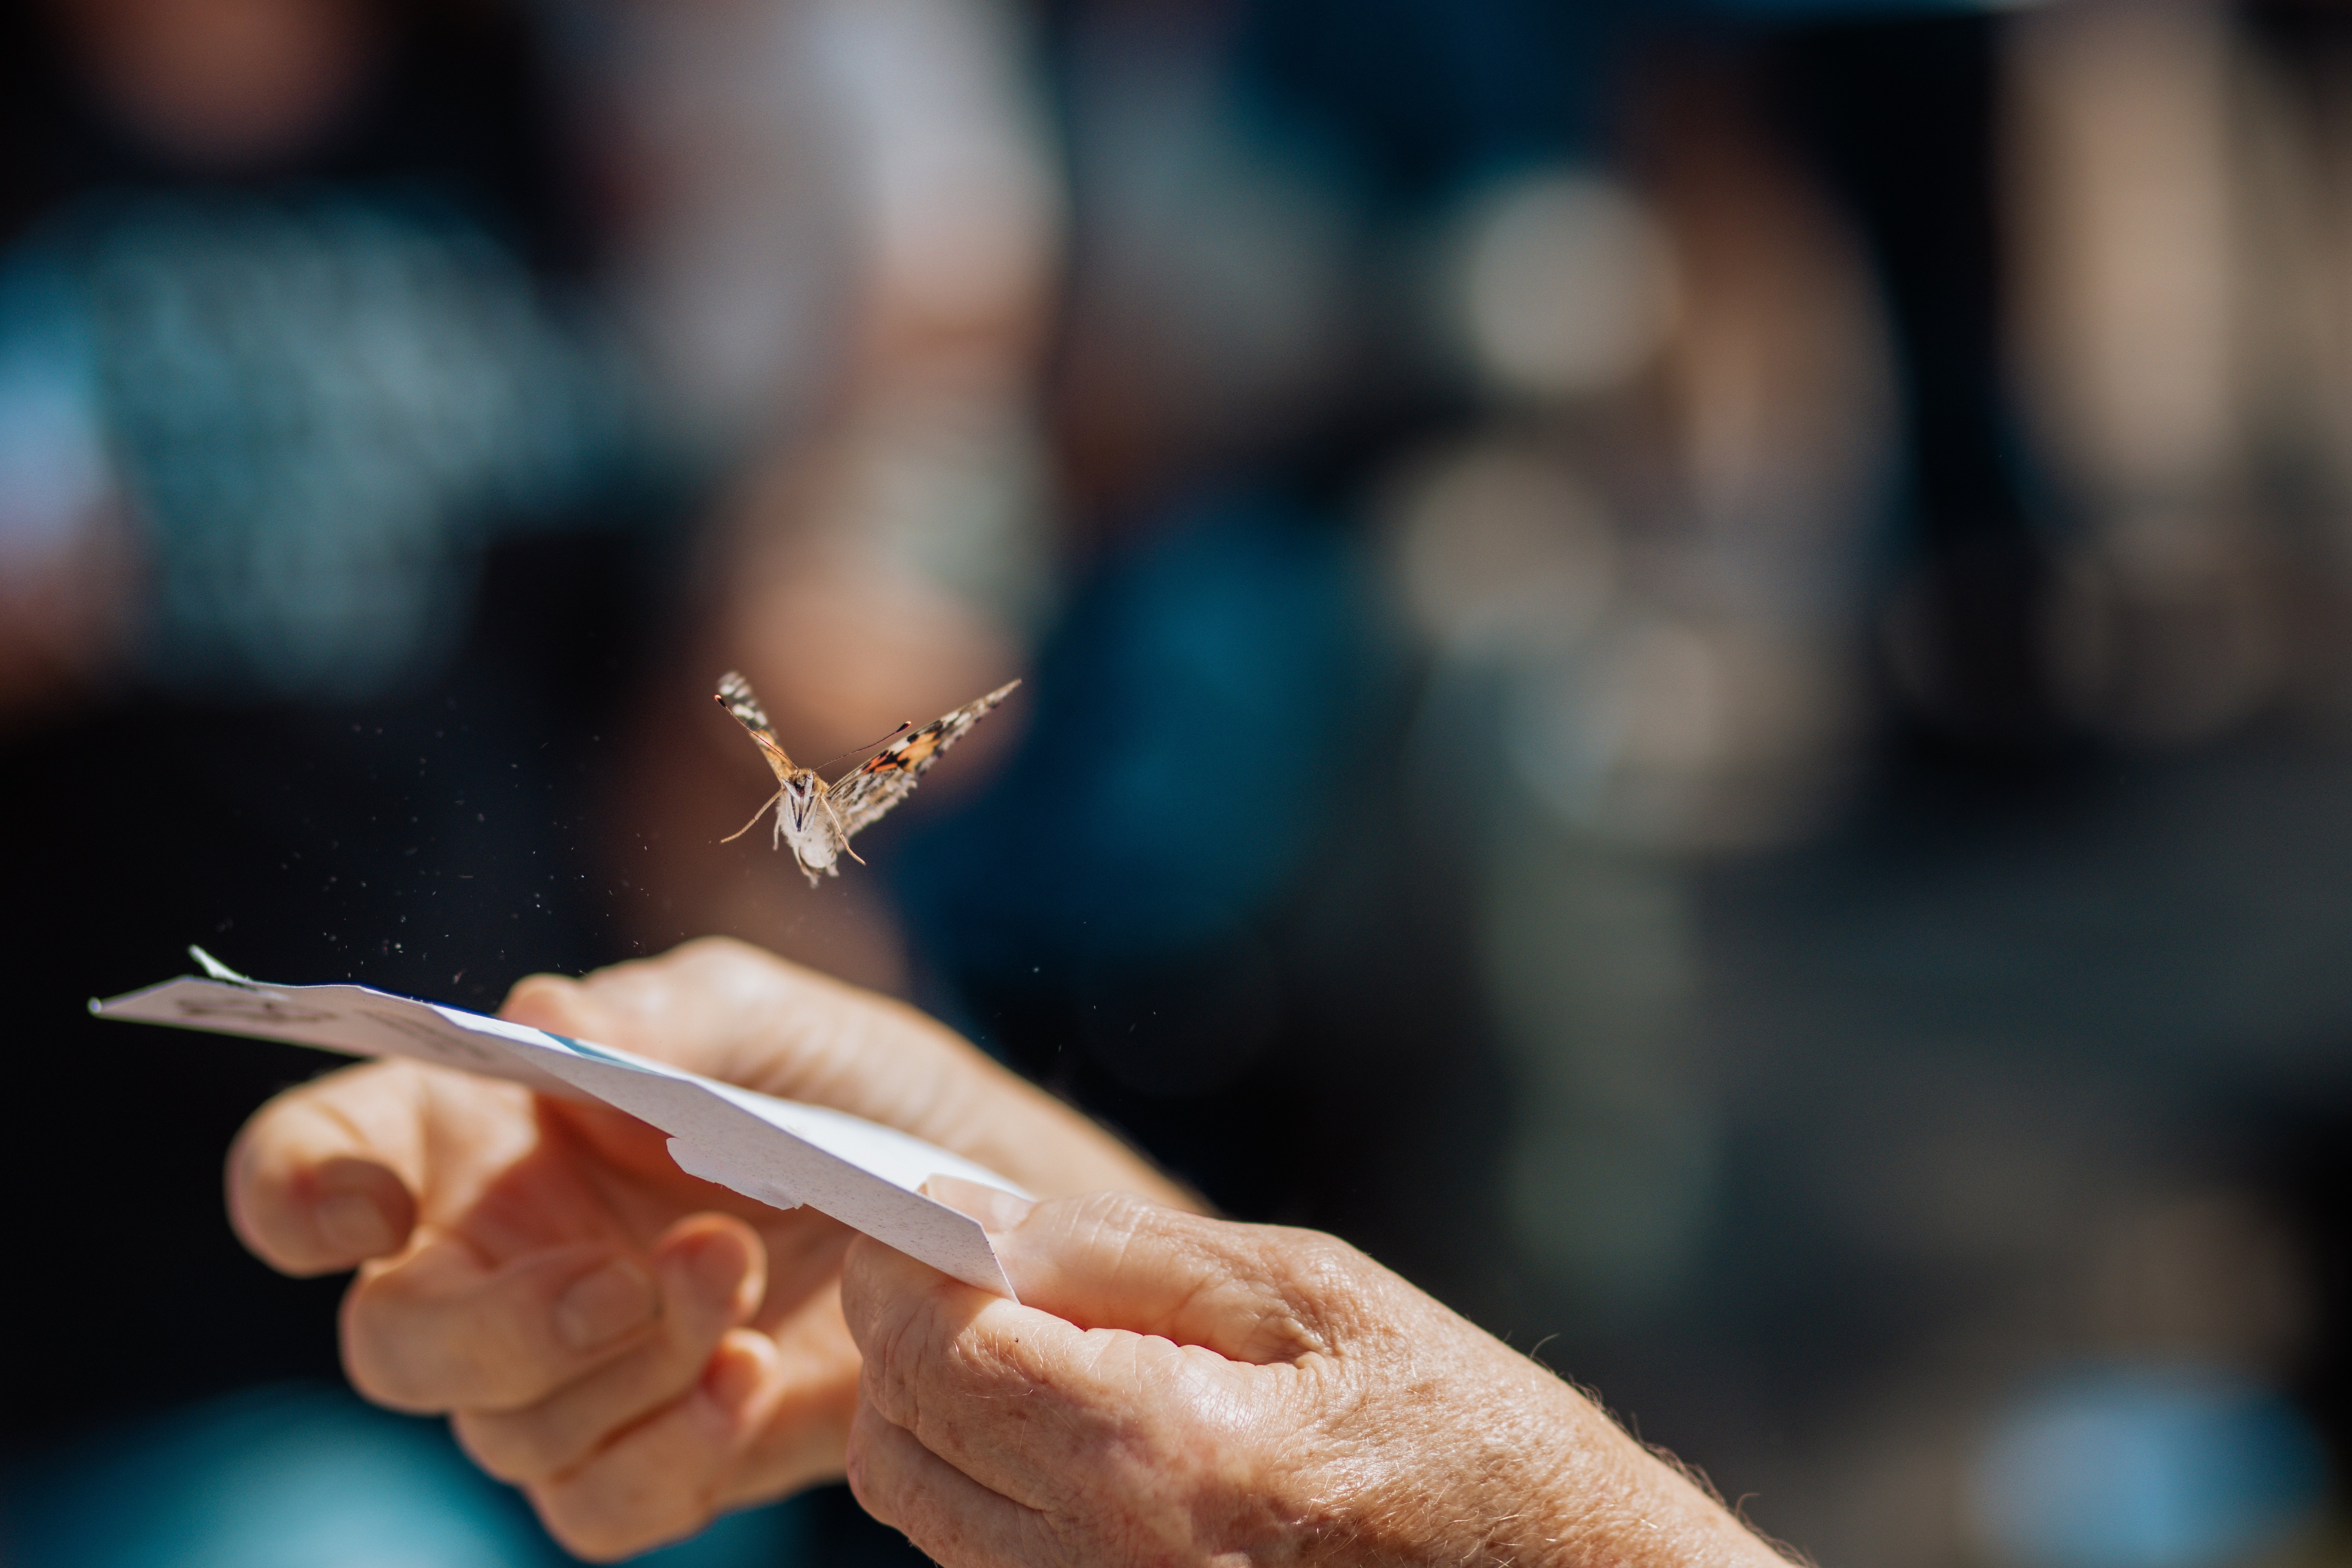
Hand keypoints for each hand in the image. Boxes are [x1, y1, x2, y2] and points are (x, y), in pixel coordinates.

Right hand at [226, 937, 1188, 1560]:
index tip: (369, 1207)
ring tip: (738, 1271)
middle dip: (496, 1324)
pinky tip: (750, 1375)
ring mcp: (574, 1369)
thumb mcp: (777, 1018)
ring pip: (499, 1431)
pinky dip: (665, 1450)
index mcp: (486, 1131)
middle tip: (634, 1271)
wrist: (989, 1211)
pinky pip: (593, 1504)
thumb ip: (666, 1018)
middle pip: (389, 1341)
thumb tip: (549, 1022)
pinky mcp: (659, 1449)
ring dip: (620, 1363)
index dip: (292, 1190)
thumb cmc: (859, 1091)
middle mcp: (501, 1257)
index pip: (313, 1163)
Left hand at [842, 1189, 1794, 1567]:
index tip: (917, 1214)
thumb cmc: (1461, 1435)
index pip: (933, 1353)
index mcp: (1156, 1459)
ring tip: (1040, 1342)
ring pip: (924, 1511)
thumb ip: (1126, 1251)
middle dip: (902, 1340)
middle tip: (973, 1269)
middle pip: (898, 1444)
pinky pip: (984, 1563)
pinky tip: (1073, 1423)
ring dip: (940, 1411)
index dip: (899, 1267)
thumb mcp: (1313, 1294)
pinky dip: (987, 1480)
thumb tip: (973, 1215)